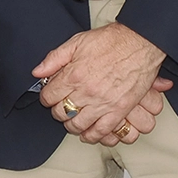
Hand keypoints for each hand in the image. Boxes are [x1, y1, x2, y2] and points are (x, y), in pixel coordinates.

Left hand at [33, 22, 169, 143]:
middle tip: (61, 106)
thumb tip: (38, 71)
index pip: (49, 96)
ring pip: (78, 125)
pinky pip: (101, 131)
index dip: (47, 96)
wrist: (139, 43)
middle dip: (57, 111)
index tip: (50, 95)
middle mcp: (86, 92)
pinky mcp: (119, 110)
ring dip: (72, 125)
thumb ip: (54, 58)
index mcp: (74, 75)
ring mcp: (103, 103)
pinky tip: (88, 132)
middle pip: (61, 113)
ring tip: (73, 119)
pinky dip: (92, 135)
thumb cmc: (111, 41)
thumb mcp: (76, 42)